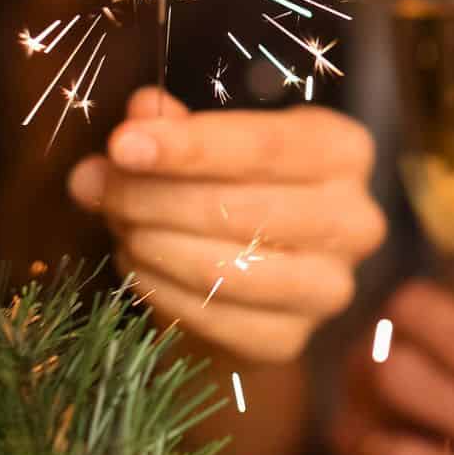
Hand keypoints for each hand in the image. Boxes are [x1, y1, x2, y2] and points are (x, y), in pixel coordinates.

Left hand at [67, 91, 385, 361]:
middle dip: (153, 197)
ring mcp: (329, 287)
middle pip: (239, 208)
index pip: (265, 146)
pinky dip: (159, 289)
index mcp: (343, 151)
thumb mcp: (210, 144)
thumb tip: (137, 114)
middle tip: (99, 188)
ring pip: (225, 267)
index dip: (190, 147)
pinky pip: (212, 316)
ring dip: (151, 244)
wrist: (246, 282)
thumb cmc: (229, 190)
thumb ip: (174, 125)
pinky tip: (136, 265)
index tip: (123, 145)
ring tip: (119, 226)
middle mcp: (354, 219)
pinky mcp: (293, 340)